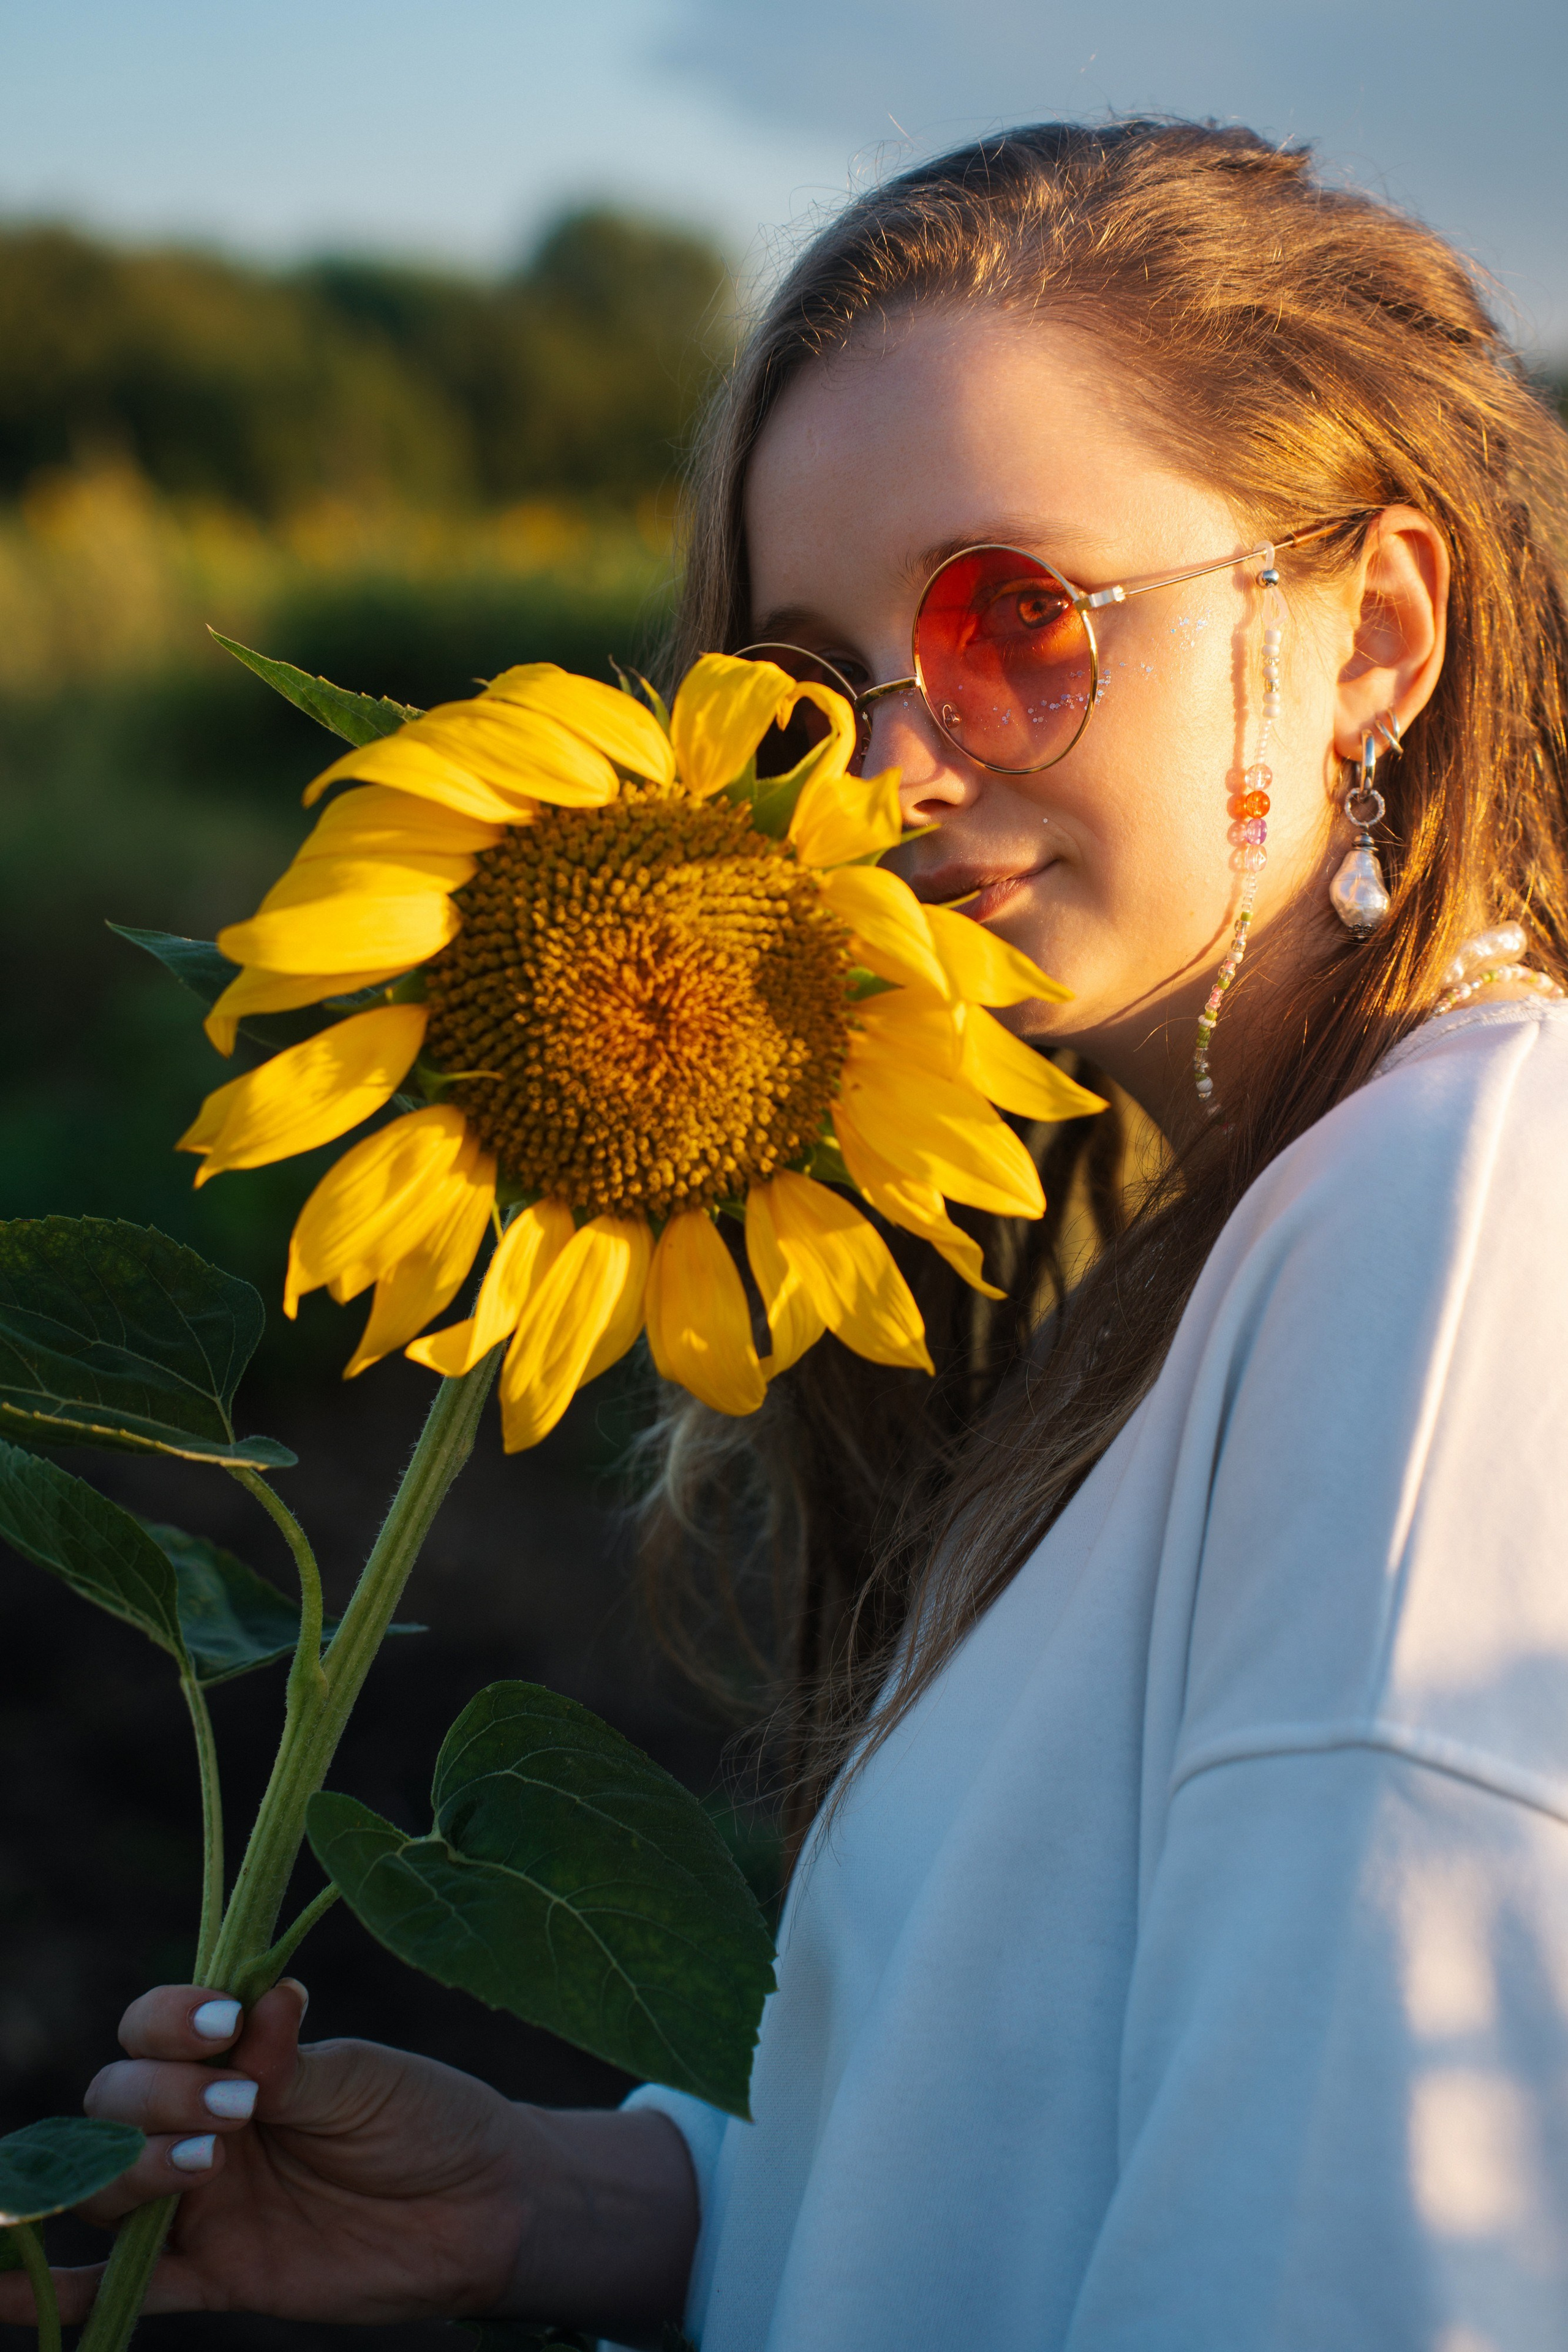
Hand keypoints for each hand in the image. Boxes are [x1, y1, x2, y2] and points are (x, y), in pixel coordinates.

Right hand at [0, 1981, 696, 2334]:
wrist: (481, 2202)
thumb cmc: (423, 2118)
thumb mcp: (363, 2078)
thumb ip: (294, 2060)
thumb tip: (261, 2000)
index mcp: (232, 2057)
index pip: (153, 2029)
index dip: (169, 2023)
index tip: (226, 2027)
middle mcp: (199, 2123)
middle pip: (112, 2105)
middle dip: (153, 2098)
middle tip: (235, 2109)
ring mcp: (200, 2202)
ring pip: (109, 2189)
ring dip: (132, 2172)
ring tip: (208, 2164)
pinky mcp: (216, 2275)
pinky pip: (123, 2289)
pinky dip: (56, 2297)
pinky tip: (0, 2299)